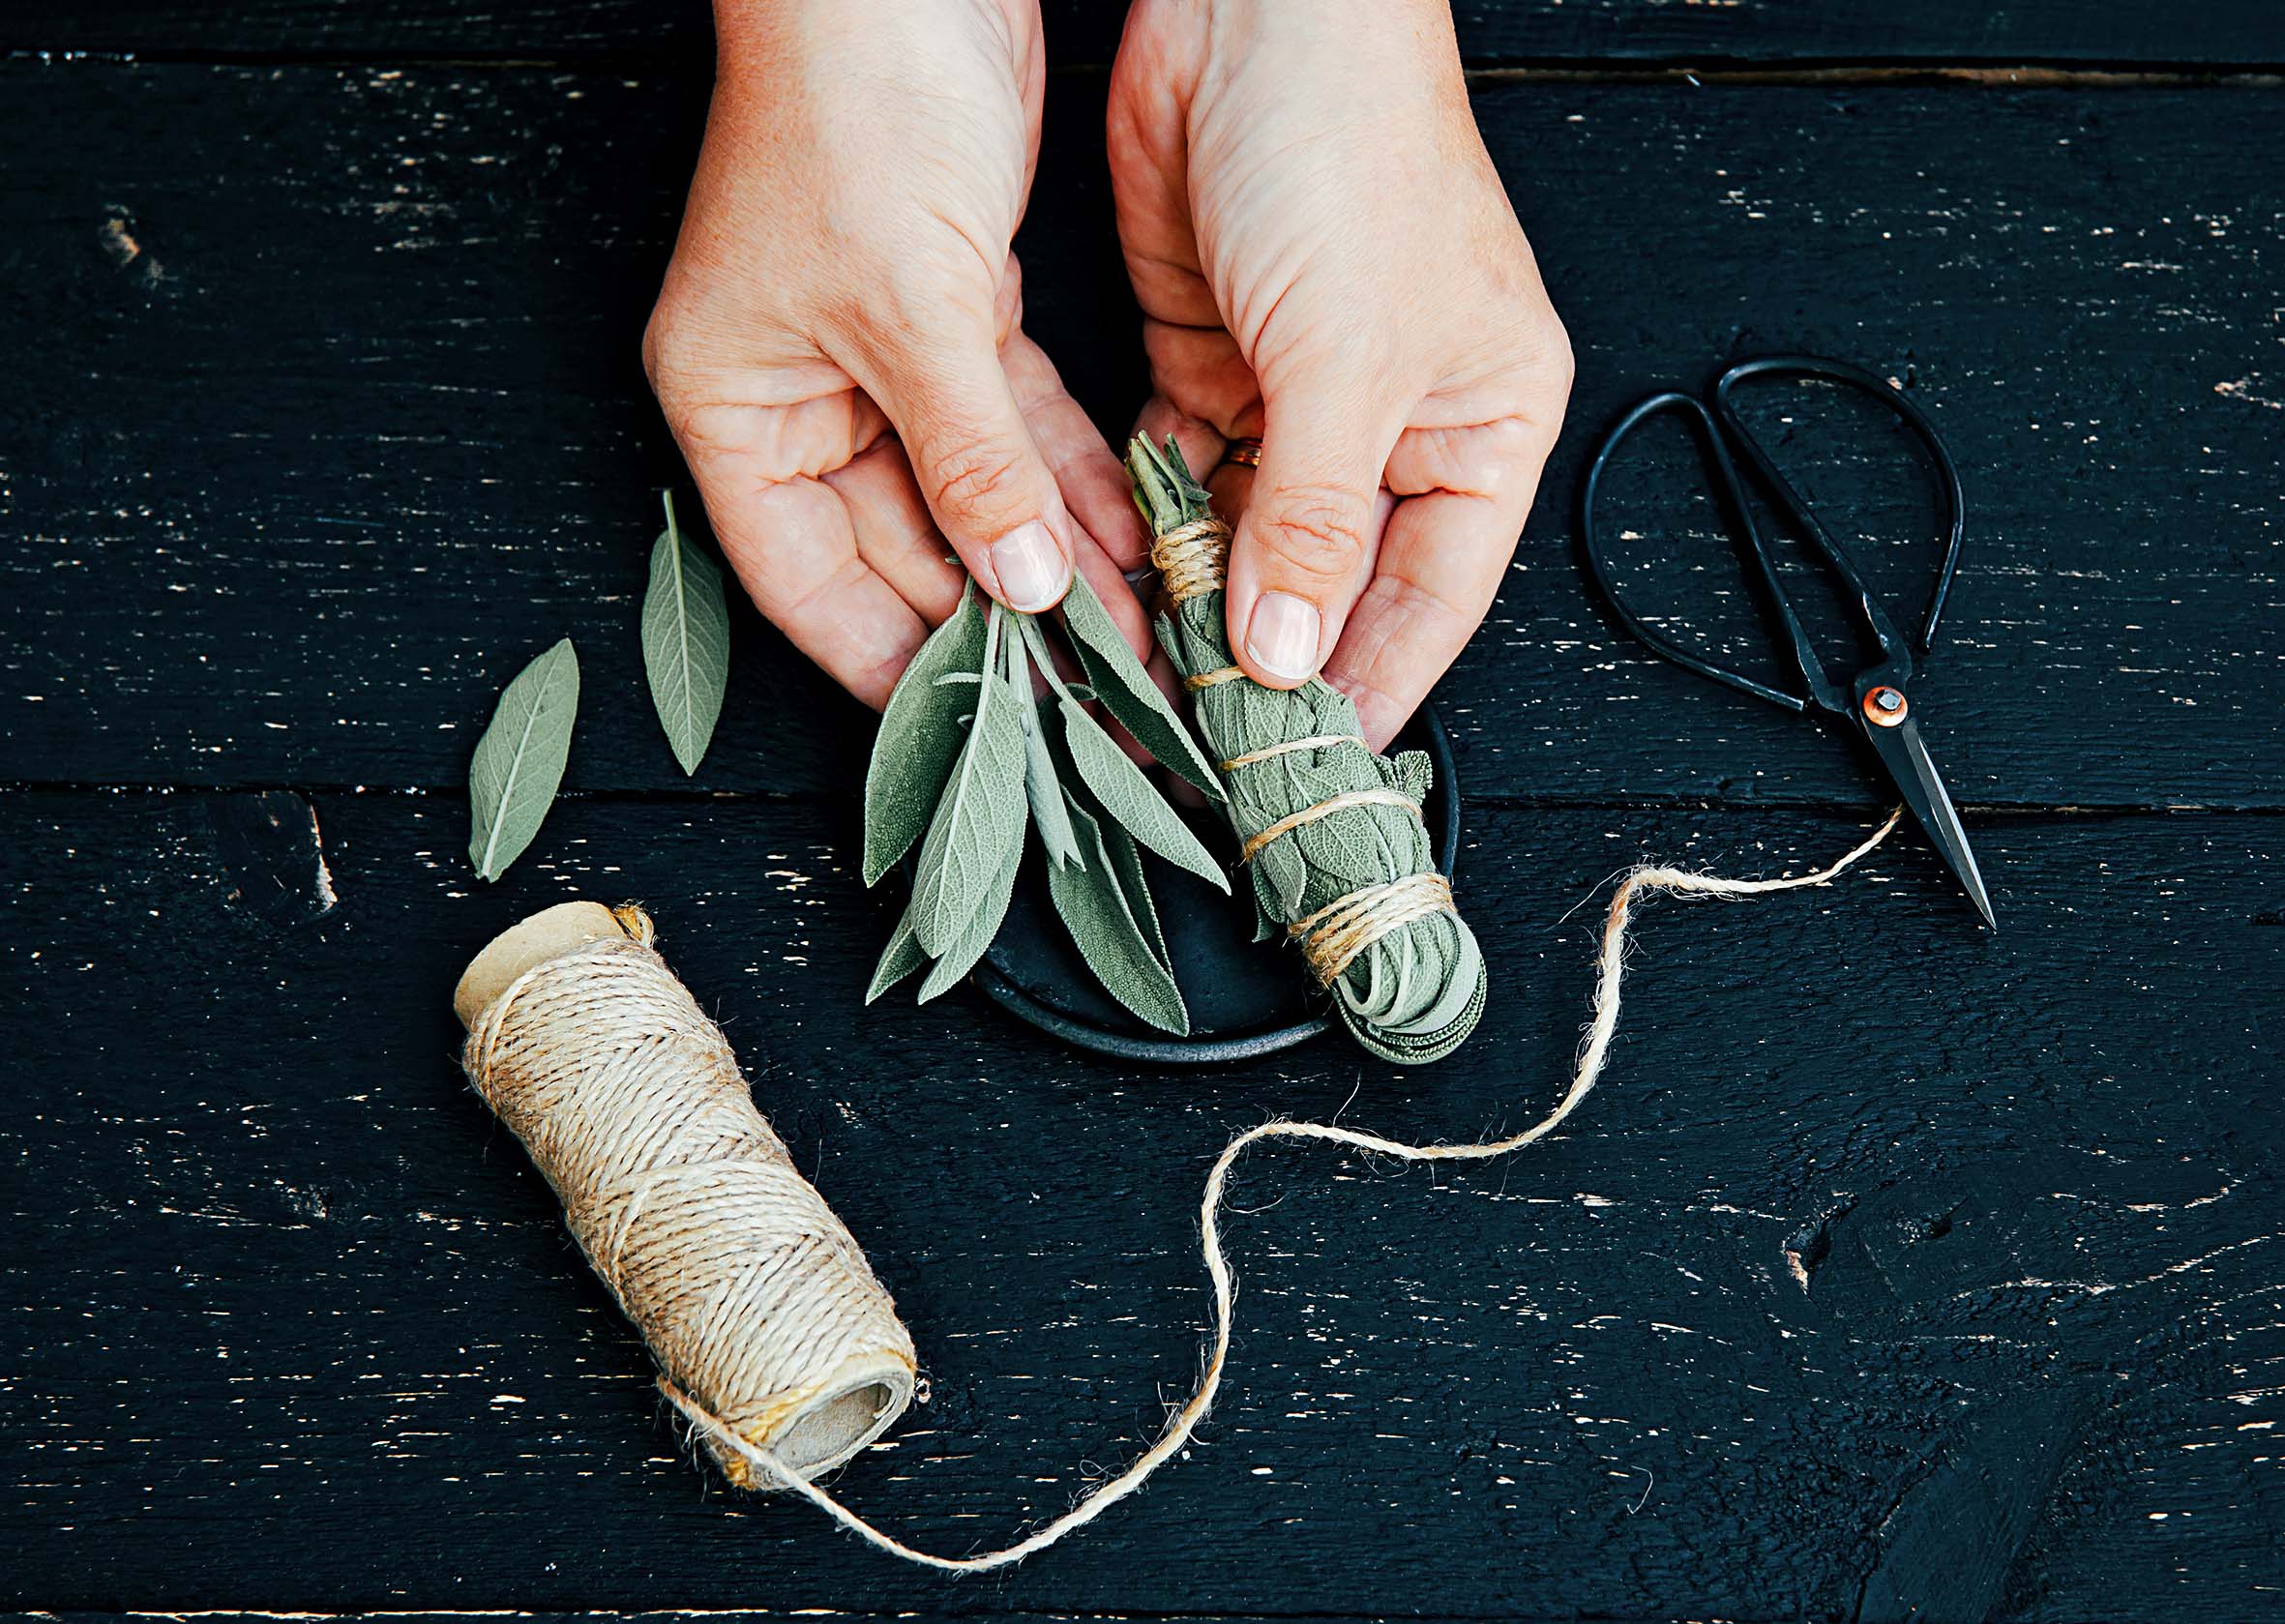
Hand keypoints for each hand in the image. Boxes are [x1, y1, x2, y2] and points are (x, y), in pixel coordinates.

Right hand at [645, 0, 1151, 707]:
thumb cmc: (856, 104)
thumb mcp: (913, 308)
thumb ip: (968, 460)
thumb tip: (1018, 584)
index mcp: (734, 406)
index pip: (806, 585)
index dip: (887, 665)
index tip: (976, 733)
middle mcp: (800, 395)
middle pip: (898, 551)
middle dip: (995, 621)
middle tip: (1087, 701)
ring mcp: (878, 358)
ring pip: (971, 497)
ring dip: (1049, 563)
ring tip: (1131, 642)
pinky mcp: (957, 313)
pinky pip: (1017, 429)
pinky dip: (1071, 482)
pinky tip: (1130, 545)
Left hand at [1107, 0, 1572, 746]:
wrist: (1253, 13)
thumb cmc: (1352, 152)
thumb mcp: (1348, 359)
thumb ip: (1313, 519)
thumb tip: (1286, 656)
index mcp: (1480, 426)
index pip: (1428, 599)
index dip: (1370, 687)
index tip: (1307, 770)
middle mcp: (1391, 427)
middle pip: (1332, 584)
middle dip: (1271, 663)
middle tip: (1208, 752)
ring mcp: (1295, 402)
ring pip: (1246, 545)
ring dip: (1200, 613)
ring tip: (1153, 697)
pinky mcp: (1208, 366)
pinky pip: (1177, 486)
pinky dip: (1149, 540)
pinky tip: (1120, 600)